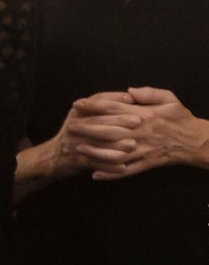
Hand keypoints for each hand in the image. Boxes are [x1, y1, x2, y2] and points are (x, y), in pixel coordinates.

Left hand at [68, 88, 208, 179]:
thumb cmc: (181, 119)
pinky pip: (127, 171)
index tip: (77, 104)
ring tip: (78, 150)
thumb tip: (128, 90)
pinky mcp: (148, 163)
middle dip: (87, 129)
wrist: (197, 142)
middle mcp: (141, 132)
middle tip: (69, 128)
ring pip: (115, 153)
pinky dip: (111, 174)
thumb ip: (149, 93)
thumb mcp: (169, 99)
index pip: (115, 108)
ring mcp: (144, 149)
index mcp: (145, 114)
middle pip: (109, 130)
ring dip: (95, 152)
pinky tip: (95, 175)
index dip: (94, 105)